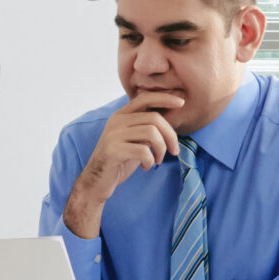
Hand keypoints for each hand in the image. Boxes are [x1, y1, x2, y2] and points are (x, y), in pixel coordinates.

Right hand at [62, 93, 184, 238]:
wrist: (97, 181)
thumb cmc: (120, 160)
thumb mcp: (135, 139)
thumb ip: (147, 127)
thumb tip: (172, 116)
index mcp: (121, 115)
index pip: (145, 98)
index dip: (165, 98)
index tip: (182, 103)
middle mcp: (116, 121)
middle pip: (154, 118)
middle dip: (171, 135)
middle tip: (174, 151)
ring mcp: (113, 135)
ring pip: (152, 133)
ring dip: (162, 149)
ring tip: (158, 160)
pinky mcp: (113, 150)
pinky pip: (143, 151)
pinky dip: (150, 160)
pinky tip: (146, 166)